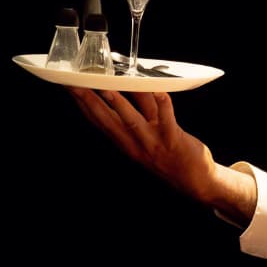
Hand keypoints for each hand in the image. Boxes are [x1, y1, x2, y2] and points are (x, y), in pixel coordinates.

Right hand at [68, 88, 224, 203]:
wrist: (196, 183)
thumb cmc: (170, 156)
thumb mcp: (147, 137)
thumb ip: (137, 114)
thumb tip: (126, 88)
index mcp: (126, 142)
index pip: (99, 121)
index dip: (83, 104)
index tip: (70, 86)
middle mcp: (135, 143)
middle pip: (108, 120)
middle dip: (91, 101)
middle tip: (76, 84)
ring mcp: (153, 143)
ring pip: (133, 121)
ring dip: (119, 104)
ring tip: (107, 88)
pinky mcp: (174, 140)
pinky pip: (168, 120)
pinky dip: (164, 105)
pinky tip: (160, 91)